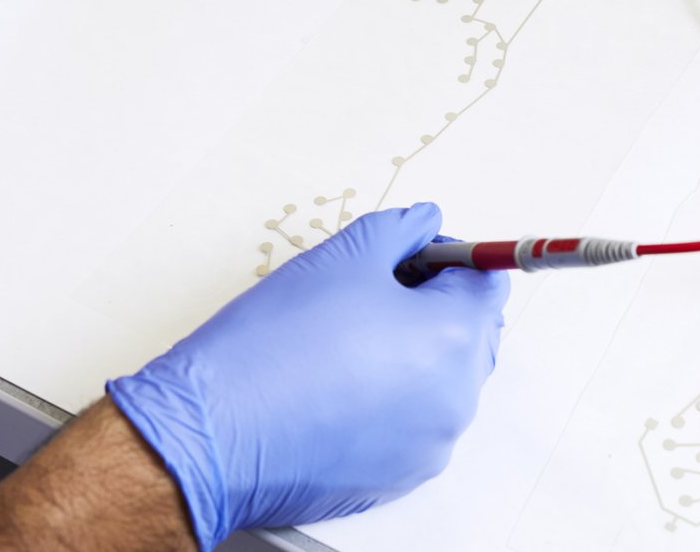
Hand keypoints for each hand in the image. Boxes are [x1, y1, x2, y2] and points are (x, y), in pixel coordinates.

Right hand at [108, 203, 508, 549]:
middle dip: (436, 304)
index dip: (450, 259)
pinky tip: (340, 384)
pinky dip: (393, 399)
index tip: (408, 256)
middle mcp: (456, 397)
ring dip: (414, 352)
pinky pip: (414, 422)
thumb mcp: (342, 256)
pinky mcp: (399, 476)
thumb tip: (427, 222)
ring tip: (349, 339)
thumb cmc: (274, 343)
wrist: (212, 435)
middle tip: (374, 292)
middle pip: (472, 332)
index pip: (487, 283)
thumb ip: (401, 230)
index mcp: (453, 337)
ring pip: (443, 380)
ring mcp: (431, 444)